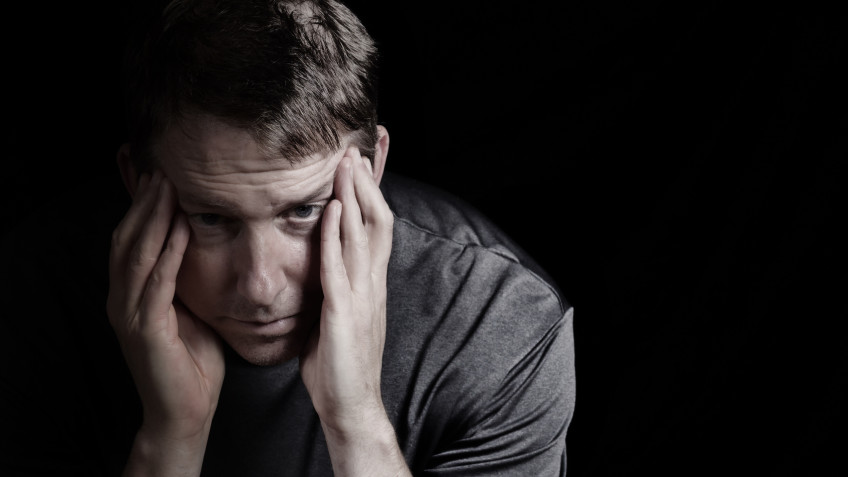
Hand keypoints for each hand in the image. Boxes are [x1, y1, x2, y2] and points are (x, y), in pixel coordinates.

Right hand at [107, 170, 223, 471]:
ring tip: (169, 186)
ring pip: (137, 254)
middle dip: (145, 202)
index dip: (143, 207)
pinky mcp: (146, 330)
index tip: (163, 174)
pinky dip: (168, 252)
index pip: (131, 239)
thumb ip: (186, 278)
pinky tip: (182, 227)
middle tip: (163, 169)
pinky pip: (156, 283)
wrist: (186, 411)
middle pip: (127, 238)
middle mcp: (122, 300)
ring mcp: (129, 315)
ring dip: (153, 217)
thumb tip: (203, 242)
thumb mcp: (189, 309)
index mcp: (130, 294)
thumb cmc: (192, 360)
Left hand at [299, 148, 394, 438]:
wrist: (352, 406)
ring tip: (345, 163)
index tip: (364, 160)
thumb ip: (338, 284)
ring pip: (364, 235)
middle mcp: (372, 283)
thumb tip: (324, 258)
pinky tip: (332, 210)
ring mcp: (361, 296)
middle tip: (357, 147)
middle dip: (367, 182)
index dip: (373, 192)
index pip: (377, 226)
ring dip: (354, 196)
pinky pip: (341, 267)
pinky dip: (337, 236)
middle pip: (378, 220)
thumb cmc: (340, 363)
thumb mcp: (341, 314)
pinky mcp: (344, 313)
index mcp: (370, 283)